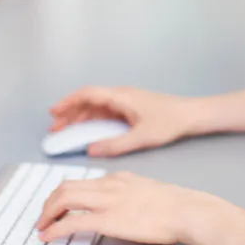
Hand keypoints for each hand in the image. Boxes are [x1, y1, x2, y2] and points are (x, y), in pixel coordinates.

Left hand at [36, 172, 244, 244]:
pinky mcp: (107, 219)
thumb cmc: (174, 205)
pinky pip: (71, 222)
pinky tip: (47, 236)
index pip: (82, 180)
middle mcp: (108, 184)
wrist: (186, 209)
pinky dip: (54, 228)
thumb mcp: (148, 190)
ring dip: (46, 212)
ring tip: (41, 226)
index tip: (58, 204)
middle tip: (43, 216)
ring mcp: (106, 200)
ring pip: (64, 198)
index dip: (63, 193)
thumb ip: (130, 191)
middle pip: (66, 186)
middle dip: (49, 202)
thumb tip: (123, 203)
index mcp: (118, 177)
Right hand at [48, 86, 200, 156]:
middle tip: (54, 128)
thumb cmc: (170, 121)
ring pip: (95, 106)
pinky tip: (85, 131)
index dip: (68, 102)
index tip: (54, 112)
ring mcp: (124, 101)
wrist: (190, 115)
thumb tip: (91, 150)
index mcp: (121, 97)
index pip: (88, 94)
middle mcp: (120, 95)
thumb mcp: (141, 137)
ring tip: (64, 131)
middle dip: (69, 112)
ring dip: (79, 117)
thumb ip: (115, 145)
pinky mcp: (129, 108)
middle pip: (88, 100)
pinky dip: (91, 120)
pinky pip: (104, 112)